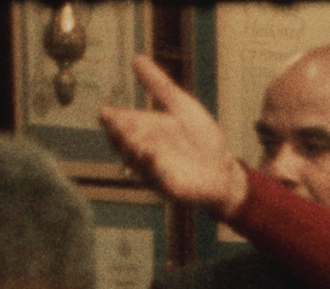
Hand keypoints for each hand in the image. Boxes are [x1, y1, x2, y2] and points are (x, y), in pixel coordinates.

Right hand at [99, 54, 247, 217]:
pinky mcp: (170, 188)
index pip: (120, 125)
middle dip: (119, 136)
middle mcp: (146, 151)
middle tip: (116, 124)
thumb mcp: (181, 105)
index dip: (110, 120)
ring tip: (132, 138)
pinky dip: (153, 168)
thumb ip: (159, 85)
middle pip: (123, 145)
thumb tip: (137, 59)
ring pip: (137, 163)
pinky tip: (151, 154)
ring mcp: (156, 171)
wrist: (224, 168)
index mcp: (145, 131)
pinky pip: (158, 179)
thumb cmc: (201, 139)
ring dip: (133, 151)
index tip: (105, 112)